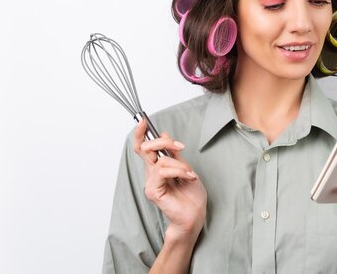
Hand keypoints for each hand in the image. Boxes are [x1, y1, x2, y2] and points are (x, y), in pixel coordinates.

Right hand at [133, 119, 207, 241]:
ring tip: (190, 173)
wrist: (195, 214)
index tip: (143, 121)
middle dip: (161, 142)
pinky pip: (163, 172)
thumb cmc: (191, 195)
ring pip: (160, 161)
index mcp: (157, 167)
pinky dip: (178, 171)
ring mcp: (151, 183)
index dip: (141, 133)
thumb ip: (174, 153)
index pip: (142, 147)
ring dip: (179, 164)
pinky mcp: (154, 191)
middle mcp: (151, 173)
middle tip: (179, 146)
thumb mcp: (185, 167)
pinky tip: (188, 177)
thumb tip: (164, 134)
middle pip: (144, 149)